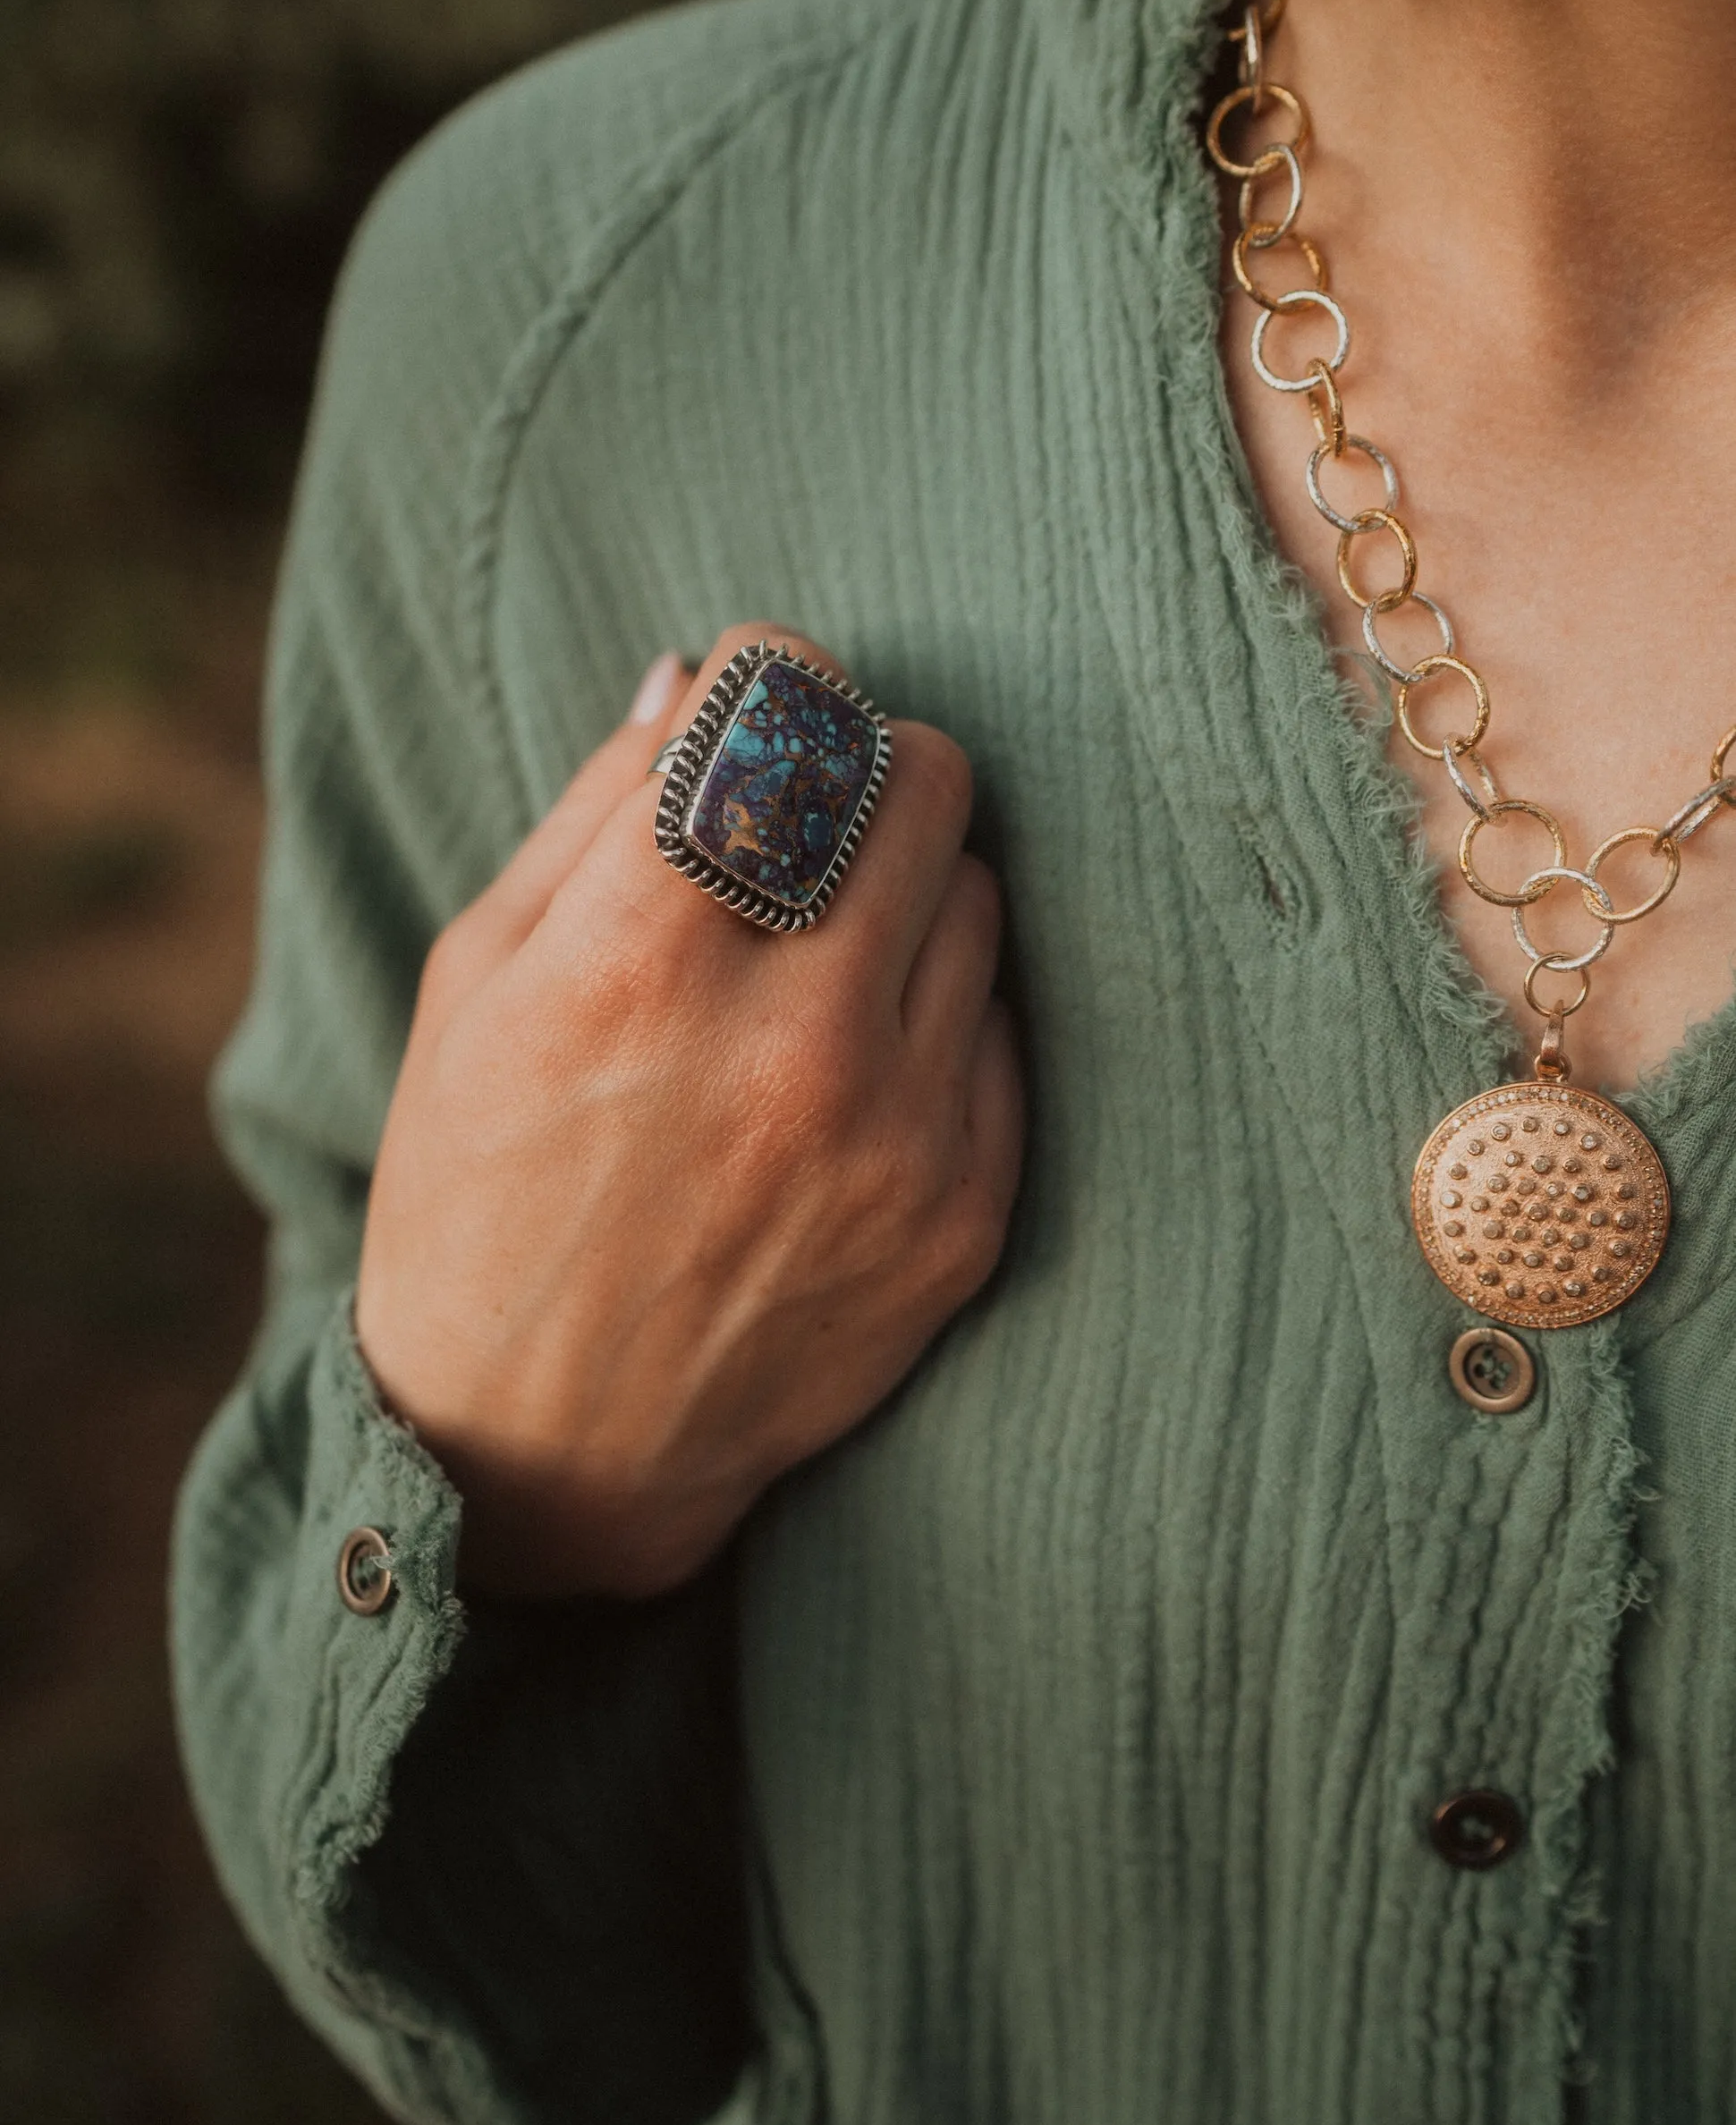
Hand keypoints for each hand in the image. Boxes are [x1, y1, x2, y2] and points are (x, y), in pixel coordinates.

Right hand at [354, 624, 1023, 1598]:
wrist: (543, 1451)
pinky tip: (856, 1058)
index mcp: (635, 962)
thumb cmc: (478, 1192)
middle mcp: (787, 1041)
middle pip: (918, 773)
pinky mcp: (963, 1215)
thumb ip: (591, 816)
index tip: (763, 699)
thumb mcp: (474, 989)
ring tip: (818, 953)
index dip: (778, 673)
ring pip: (977, 889)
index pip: (785, 705)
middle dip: (860, 761)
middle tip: (806, 811)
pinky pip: (1002, 1022)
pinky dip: (939, 1007)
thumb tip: (699, 677)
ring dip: (906, 885)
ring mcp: (895, 1135)